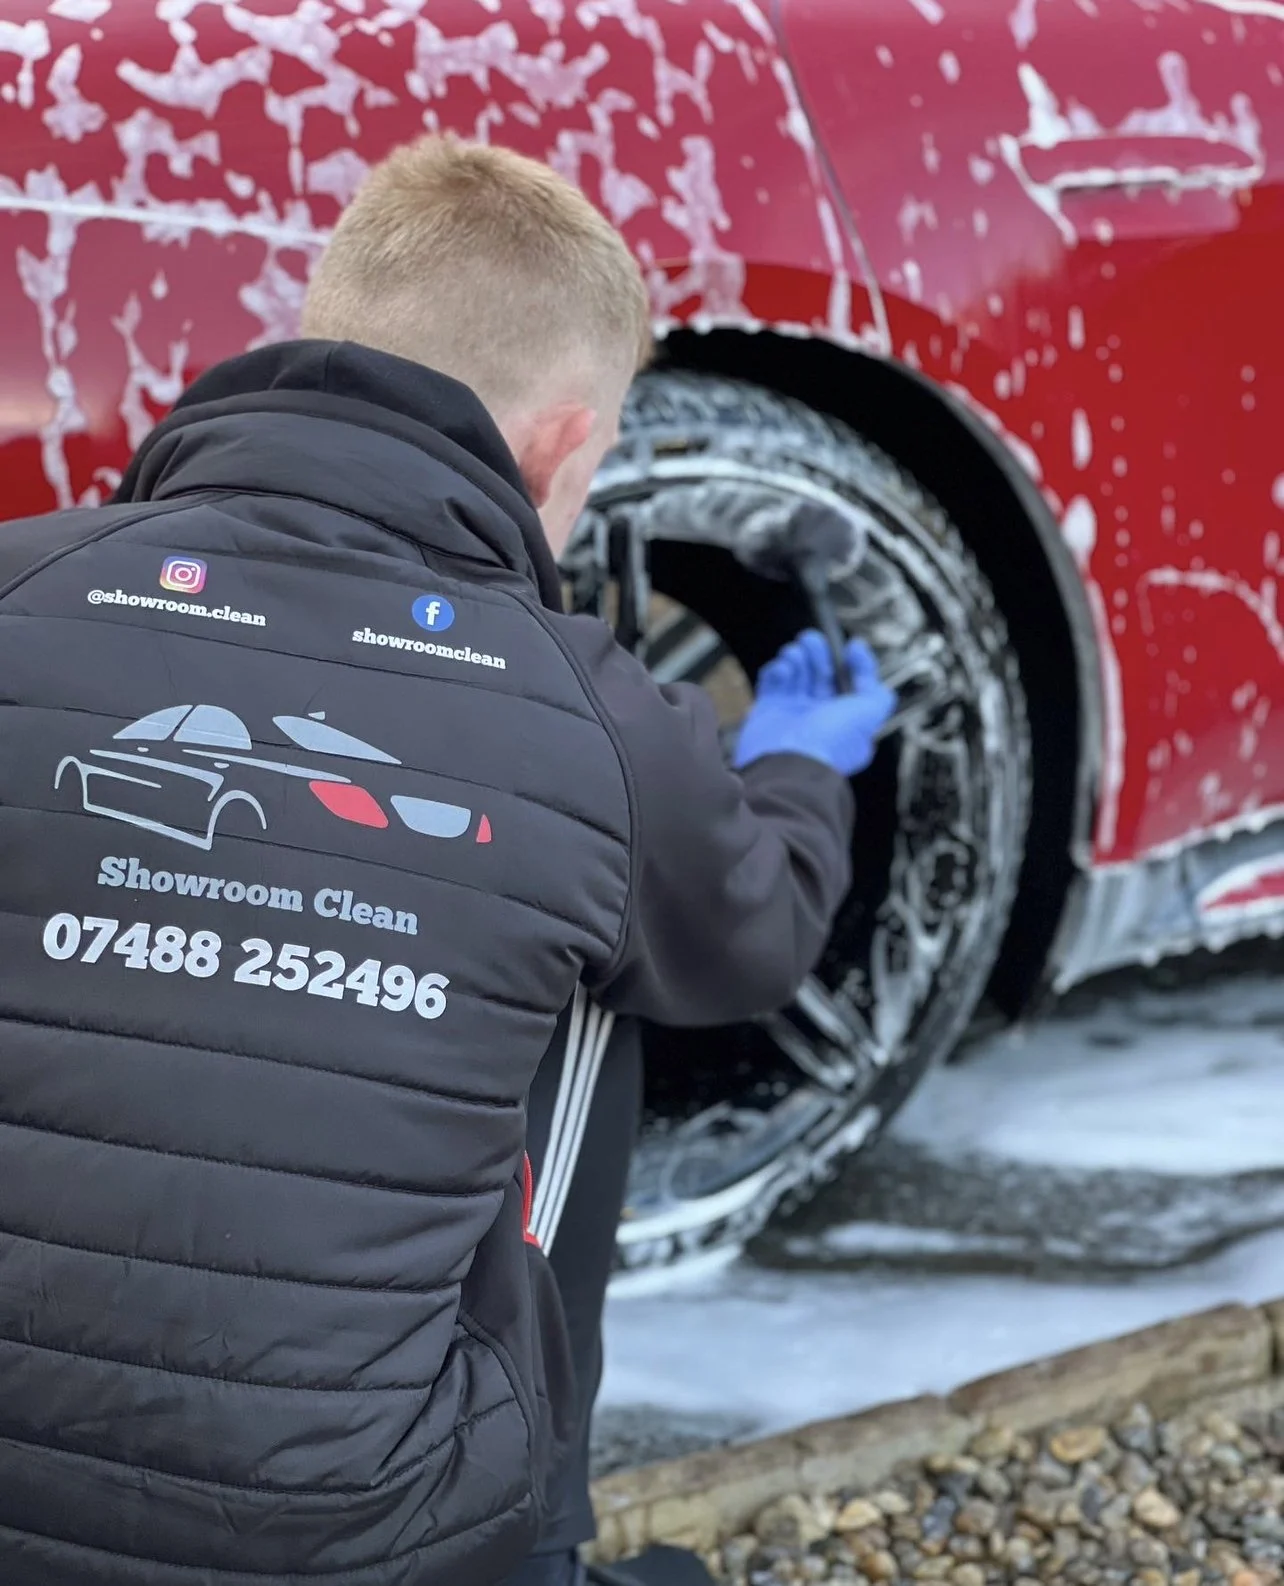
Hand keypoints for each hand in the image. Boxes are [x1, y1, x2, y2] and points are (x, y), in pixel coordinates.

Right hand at [733, 629, 895, 776]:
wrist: (788, 761)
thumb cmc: (829, 741)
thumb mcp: (869, 714)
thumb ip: (878, 693)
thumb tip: (866, 669)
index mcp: (846, 719)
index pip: (852, 682)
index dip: (854, 662)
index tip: (851, 647)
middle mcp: (820, 715)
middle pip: (822, 671)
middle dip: (819, 652)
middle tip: (812, 641)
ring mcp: (793, 712)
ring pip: (797, 672)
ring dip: (797, 656)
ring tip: (796, 655)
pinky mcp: (768, 710)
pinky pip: (772, 681)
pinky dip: (777, 669)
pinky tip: (783, 670)